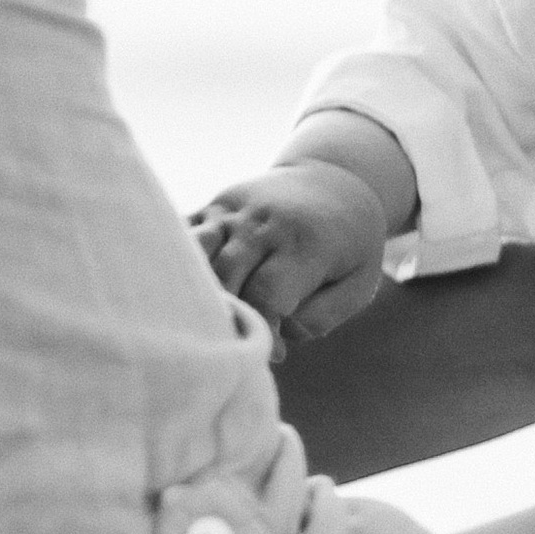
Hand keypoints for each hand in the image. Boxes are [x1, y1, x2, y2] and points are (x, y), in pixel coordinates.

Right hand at [191, 162, 393, 348]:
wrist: (336, 180)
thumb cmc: (350, 245)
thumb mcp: (359, 284)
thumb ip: (322, 316)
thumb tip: (279, 332)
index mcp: (305, 243)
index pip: (267, 295)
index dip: (264, 331)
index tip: (276, 353)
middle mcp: (264, 221)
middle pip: (226, 275)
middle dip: (228, 317)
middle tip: (237, 345)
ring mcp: (234, 210)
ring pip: (196, 252)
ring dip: (194, 291)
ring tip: (203, 322)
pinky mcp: (214, 206)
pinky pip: (183, 232)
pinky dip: (175, 261)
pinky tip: (178, 291)